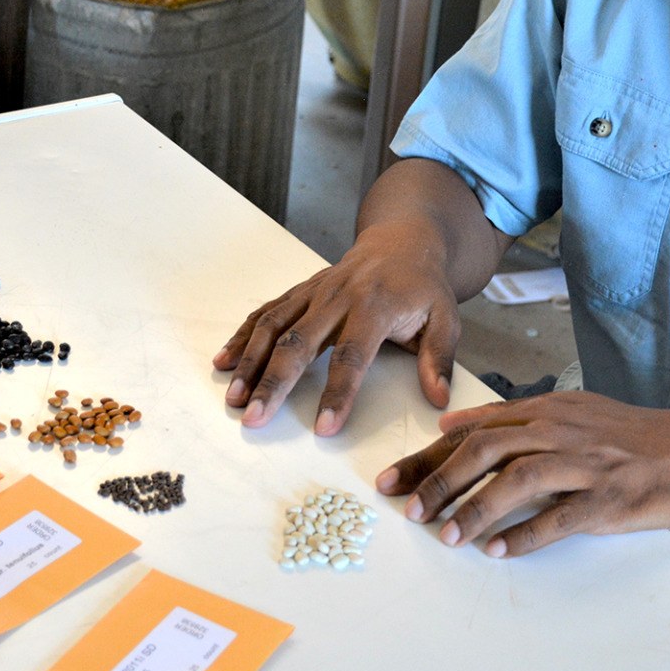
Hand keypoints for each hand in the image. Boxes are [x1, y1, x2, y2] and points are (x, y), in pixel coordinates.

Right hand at [213, 223, 461, 434]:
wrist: (401, 242)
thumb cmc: (423, 288)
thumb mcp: (445, 319)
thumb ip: (439, 359)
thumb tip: (439, 400)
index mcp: (376, 306)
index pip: (353, 355)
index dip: (337, 393)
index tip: (323, 428)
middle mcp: (338, 297)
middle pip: (299, 342)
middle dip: (274, 383)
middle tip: (254, 418)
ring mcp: (314, 292)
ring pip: (274, 326)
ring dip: (250, 361)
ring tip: (233, 397)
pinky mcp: (300, 291)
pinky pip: (267, 312)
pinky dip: (243, 336)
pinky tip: (224, 361)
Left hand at [375, 392, 669, 556]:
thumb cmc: (625, 435)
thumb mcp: (568, 411)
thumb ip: (512, 417)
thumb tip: (453, 424)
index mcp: (544, 411)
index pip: (474, 430)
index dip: (428, 455)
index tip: (393, 479)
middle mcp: (558, 432)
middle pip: (486, 450)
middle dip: (440, 480)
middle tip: (408, 508)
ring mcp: (583, 464)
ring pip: (517, 480)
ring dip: (475, 509)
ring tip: (445, 535)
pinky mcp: (607, 498)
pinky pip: (559, 517)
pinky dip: (525, 534)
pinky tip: (497, 550)